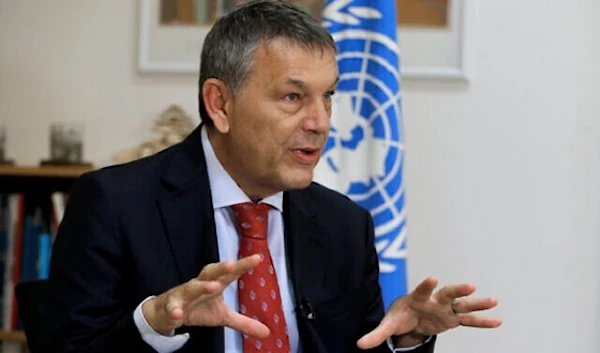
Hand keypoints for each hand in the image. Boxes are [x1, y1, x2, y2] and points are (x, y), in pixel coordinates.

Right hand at [142, 254, 268, 338]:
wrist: (167, 312)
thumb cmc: (199, 308)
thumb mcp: (223, 316)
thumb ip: (244, 322)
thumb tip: (267, 332)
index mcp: (215, 283)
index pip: (230, 273)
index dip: (243, 265)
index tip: (258, 258)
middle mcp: (200, 284)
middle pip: (211, 273)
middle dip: (221, 268)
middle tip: (231, 264)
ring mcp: (184, 294)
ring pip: (192, 287)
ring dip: (202, 286)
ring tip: (213, 287)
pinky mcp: (171, 306)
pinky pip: (172, 307)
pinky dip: (174, 310)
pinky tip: (177, 313)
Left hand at [357, 277, 501, 348]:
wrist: (409, 315)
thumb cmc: (399, 316)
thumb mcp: (388, 325)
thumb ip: (376, 335)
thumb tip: (359, 345)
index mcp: (417, 298)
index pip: (422, 290)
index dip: (426, 285)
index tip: (433, 278)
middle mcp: (434, 300)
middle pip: (448, 293)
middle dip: (458, 290)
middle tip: (470, 286)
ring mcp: (446, 309)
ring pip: (463, 305)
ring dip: (477, 303)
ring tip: (494, 300)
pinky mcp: (453, 319)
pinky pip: (469, 321)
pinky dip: (482, 322)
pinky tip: (498, 321)